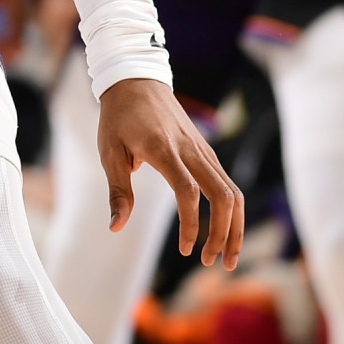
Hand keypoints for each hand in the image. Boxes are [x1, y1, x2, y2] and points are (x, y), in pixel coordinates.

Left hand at [97, 76, 243, 267]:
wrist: (137, 80)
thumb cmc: (119, 118)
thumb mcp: (109, 152)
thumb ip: (117, 191)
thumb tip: (116, 227)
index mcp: (164, 150)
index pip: (189, 191)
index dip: (191, 223)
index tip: (185, 249)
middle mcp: (191, 150)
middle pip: (224, 196)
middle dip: (224, 234)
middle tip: (213, 263)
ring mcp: (204, 151)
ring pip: (234, 192)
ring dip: (234, 227)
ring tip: (226, 258)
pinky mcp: (207, 152)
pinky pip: (228, 185)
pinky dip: (232, 212)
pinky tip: (224, 232)